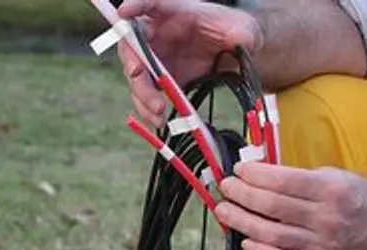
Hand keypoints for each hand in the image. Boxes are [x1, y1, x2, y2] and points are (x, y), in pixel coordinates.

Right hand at [114, 0, 261, 128]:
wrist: (236, 54)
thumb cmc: (234, 31)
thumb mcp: (241, 28)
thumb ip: (240, 34)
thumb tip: (240, 39)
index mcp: (174, 11)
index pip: (149, 2)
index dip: (135, 4)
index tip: (125, 12)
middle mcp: (158, 32)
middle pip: (133, 45)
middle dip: (133, 62)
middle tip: (138, 75)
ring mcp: (157, 58)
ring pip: (136, 75)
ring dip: (141, 94)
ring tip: (158, 111)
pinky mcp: (161, 81)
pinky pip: (147, 95)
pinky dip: (148, 109)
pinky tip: (158, 121)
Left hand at [216, 161, 366, 249]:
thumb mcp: (339, 176)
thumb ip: (303, 178)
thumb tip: (264, 175)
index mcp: (331, 190)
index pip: (281, 181)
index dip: (254, 175)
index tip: (239, 169)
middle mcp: (327, 218)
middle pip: (272, 207)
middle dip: (242, 195)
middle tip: (226, 188)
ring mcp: (323, 246)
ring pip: (273, 235)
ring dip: (243, 222)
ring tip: (226, 212)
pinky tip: (247, 243)